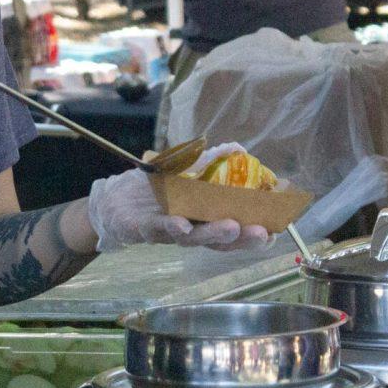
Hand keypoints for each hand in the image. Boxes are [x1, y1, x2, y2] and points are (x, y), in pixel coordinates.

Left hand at [86, 168, 269, 251]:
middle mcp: (187, 229)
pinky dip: (171, 227)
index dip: (252, 233)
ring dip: (212, 233)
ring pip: (191, 237)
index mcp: (200, 218)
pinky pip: (157, 229)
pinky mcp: (140, 228)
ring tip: (230, 227)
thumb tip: (237, 149)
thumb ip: (208, 164)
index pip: (232, 230)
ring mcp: (164, 231)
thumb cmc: (152, 191)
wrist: (111, 199)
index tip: (275, 230)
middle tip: (261, 233)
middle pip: (217, 239)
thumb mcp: (183, 173)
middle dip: (240, 237)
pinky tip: (182, 224)